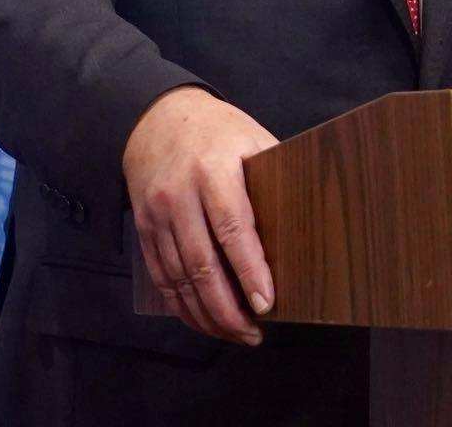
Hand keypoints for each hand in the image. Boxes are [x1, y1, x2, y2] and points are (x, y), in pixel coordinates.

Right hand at [121, 86, 278, 344]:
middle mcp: (180, 195)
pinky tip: (202, 319)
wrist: (155, 118)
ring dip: (206, 314)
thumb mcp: (251, 138)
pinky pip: (161, 277)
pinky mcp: (143, 228)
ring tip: (235, 334)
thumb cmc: (216, 130)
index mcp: (213, 170)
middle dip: (228, 309)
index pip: (233, 230)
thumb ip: (274, 174)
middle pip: (203, 265)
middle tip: (253, 333)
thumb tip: (308, 216)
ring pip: (179, 278)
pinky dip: (181, 305)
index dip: (250, 272)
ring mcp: (156, 214)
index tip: (267, 304)